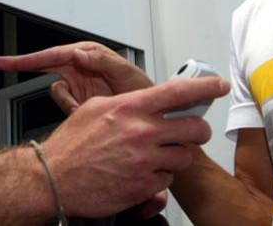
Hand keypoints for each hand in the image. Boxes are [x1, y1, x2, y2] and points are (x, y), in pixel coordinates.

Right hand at [0, 42, 152, 112]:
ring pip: (58, 92)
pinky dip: (73, 111)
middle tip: (2, 65)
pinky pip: (65, 105)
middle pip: (48, 66)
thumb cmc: (144, 92)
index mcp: (90, 55)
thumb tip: (79, 53)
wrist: (153, 120)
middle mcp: (82, 66)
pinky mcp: (79, 100)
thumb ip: (103, 61)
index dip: (29, 58)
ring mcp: (79, 84)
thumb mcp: (126, 75)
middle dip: (31, 67)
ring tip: (89, 108)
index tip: (6, 62)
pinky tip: (89, 113)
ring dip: (69, 102)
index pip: (53, 54)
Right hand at [40, 76, 229, 216]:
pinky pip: (167, 181)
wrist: (53, 179)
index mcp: (130, 107)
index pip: (178, 91)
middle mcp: (142, 132)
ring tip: (154, 156)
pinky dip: (158, 178)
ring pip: (184, 157)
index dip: (206, 87)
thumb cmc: (71, 145)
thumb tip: (145, 98)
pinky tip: (140, 174)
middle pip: (195, 128)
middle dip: (196, 131)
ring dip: (175, 157)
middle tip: (187, 132)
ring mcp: (145, 161)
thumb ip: (126, 102)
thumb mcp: (95, 108)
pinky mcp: (144, 186)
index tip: (219, 85)